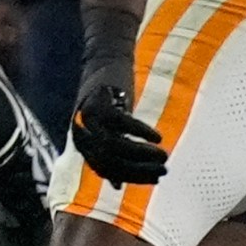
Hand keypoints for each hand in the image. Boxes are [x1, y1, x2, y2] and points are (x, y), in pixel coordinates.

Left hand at [70, 4, 165, 183]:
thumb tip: (116, 186)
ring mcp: (89, 117)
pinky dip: (141, 132)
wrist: (106, 59)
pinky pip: (122, 124)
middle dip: (138, 171)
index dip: (130, 178)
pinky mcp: (100, 102)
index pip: (105, 170)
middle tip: (163, 171)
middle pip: (110, 161)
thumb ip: (110, 154)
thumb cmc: (109, 99)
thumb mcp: (106, 129)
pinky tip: (157, 137)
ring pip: (114, 146)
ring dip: (141, 155)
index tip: (155, 180)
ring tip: (163, 156)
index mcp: (82, 142)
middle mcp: (82, 132)